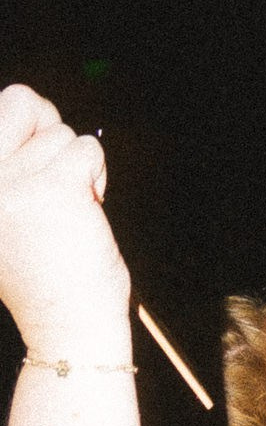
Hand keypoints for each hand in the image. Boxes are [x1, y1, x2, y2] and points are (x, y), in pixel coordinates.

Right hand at [0, 83, 129, 356]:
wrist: (66, 324)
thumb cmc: (42, 268)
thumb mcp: (5, 208)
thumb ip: (9, 161)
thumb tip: (29, 101)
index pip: (1, 106)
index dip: (29, 127)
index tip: (37, 172)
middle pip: (21, 101)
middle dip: (50, 133)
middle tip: (58, 181)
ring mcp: (9, 180)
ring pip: (63, 135)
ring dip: (77, 171)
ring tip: (65, 216)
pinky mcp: (53, 187)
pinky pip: (87, 150)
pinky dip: (96, 177)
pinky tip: (84, 215)